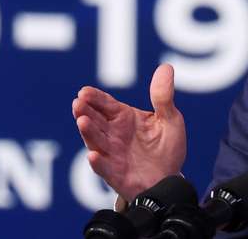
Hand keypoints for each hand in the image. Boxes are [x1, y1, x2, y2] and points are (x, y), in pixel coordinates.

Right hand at [72, 64, 186, 201]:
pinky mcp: (115, 174)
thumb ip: (163, 96)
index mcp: (124, 118)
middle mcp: (113, 135)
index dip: (95, 98)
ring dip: (88, 132)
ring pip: (96, 141)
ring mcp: (112, 154)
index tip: (84, 91)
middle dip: (86, 111)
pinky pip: (105, 168)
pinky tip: (94, 156)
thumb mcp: (170, 119)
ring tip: (82, 121)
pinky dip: (98, 163)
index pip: (105, 104)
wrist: (169, 179)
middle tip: (78, 103)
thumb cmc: (166, 147)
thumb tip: (165, 67)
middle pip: (96, 121)